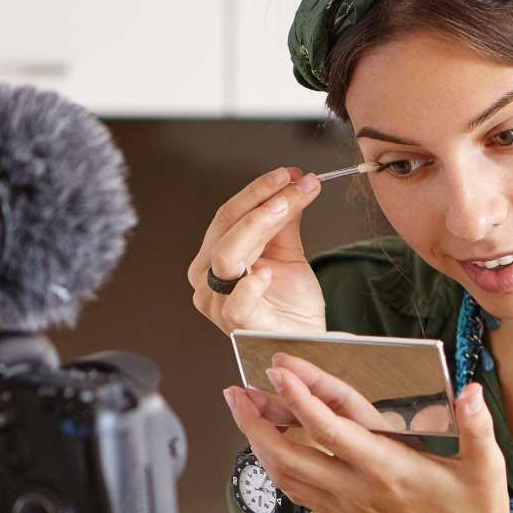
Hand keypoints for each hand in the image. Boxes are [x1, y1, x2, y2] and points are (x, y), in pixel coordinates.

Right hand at [188, 167, 326, 334]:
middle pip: (227, 228)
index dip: (256, 191)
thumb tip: (293, 179)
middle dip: (263, 201)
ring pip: (227, 257)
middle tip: (295, 183)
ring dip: (258, 225)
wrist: (305, 340)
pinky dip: (249, 286)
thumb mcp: (288, 251)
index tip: (287, 173)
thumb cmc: (290, 302)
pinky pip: (236, 304)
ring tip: (286, 208)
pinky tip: (268, 272)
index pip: (227, 215)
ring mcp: (218, 304)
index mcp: (212, 258)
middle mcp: (207, 279)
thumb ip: (286, 218)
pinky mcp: (238, 327)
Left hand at [220, 354, 512, 512]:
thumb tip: (472, 392)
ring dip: (257, 442)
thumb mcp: (487, 467)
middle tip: (234, 390)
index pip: (331, 430)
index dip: (301, 398)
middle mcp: (361, 489)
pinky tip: (268, 446)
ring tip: (242, 410)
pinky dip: (275, 466)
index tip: (279, 369)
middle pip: (289, 454)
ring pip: (285, 475)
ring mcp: (349, 506)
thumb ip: (477, 426)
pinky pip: (298, 492)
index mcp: (390, 469)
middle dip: (255, 421)